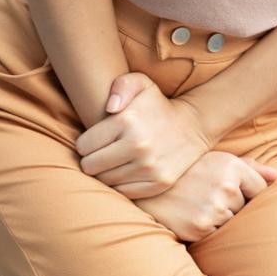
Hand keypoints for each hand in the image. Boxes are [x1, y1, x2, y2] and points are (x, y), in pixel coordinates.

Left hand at [75, 72, 212, 198]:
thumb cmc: (157, 104)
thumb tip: (110, 108)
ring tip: (115, 161)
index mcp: (127, 121)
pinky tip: (127, 171)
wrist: (193, 126)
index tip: (96, 140)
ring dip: (106, 172)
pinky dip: (121, 184)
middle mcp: (138, 146)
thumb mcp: (140, 83)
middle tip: (102, 152)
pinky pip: (123, 192)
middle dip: (92, 159)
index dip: (85, 143)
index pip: (83, 146)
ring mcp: (150, 167)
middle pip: (90, 166)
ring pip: (105, 181)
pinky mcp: (159, 183)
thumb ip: (120, 86)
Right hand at [135, 151, 276, 241]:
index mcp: (230, 164)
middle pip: (246, 206)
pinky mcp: (201, 228)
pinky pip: (218, 233)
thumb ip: (249, 167)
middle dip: (230, 203)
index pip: (259, 187)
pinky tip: (190, 214)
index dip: (244, 189)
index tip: (223, 185)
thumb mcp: (214, 159)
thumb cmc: (184, 170)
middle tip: (203, 193)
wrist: (144, 185)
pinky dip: (207, 227)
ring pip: (232, 220)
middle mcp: (225, 185)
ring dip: (219, 216)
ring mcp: (213, 208)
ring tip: (195, 202)